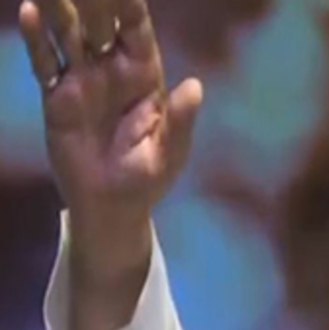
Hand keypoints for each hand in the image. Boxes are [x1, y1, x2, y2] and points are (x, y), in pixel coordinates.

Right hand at [17, 0, 201, 278]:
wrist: (113, 204)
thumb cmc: (148, 176)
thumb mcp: (171, 151)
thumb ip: (181, 119)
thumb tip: (194, 87)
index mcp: (144, 75)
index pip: (135, 28)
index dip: (127, 3)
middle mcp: (111, 69)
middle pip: (99, 21)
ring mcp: (81, 80)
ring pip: (68, 33)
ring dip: (59, 6)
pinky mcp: (56, 97)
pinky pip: (44, 62)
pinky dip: (36, 38)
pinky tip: (29, 11)